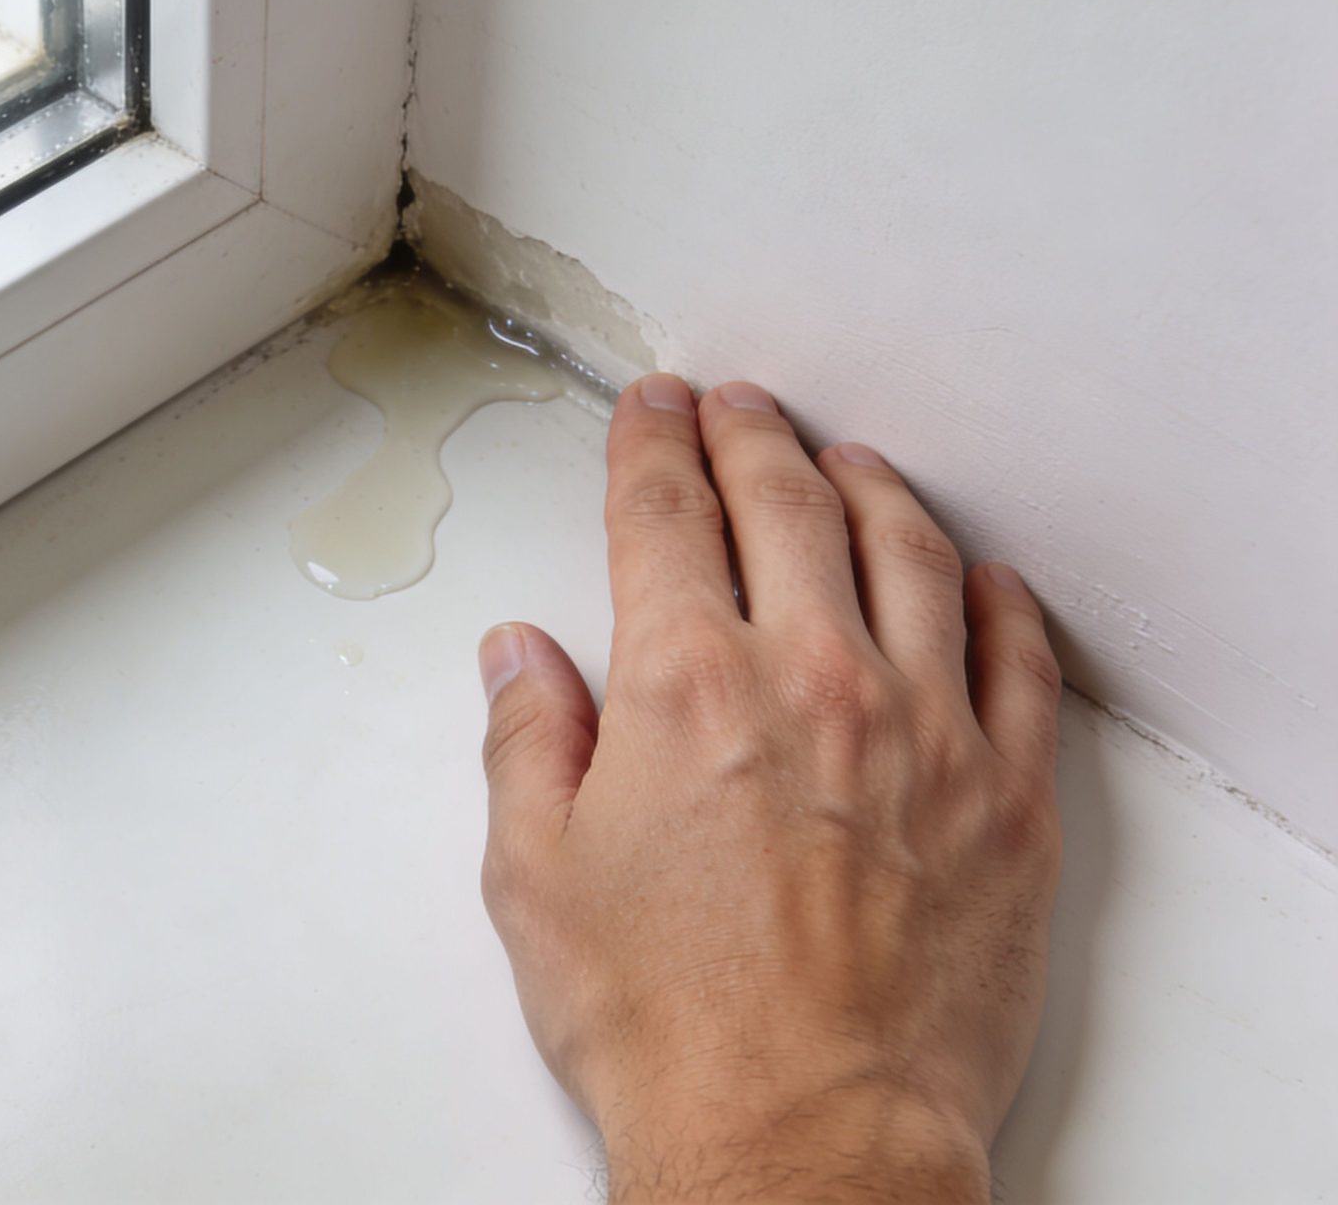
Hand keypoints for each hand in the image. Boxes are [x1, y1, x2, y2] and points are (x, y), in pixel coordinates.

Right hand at [479, 376, 1061, 1202]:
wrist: (800, 1136)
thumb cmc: (670, 1025)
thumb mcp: (535, 877)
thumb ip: (528, 742)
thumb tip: (524, 661)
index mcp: (685, 686)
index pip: (664, 514)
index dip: (651, 445)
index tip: (651, 413)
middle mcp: (813, 681)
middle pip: (786, 504)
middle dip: (751, 438)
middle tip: (736, 409)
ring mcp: (926, 732)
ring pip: (907, 554)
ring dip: (868, 487)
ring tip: (845, 461)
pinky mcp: (1006, 798)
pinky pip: (1018, 657)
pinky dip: (994, 596)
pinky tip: (976, 576)